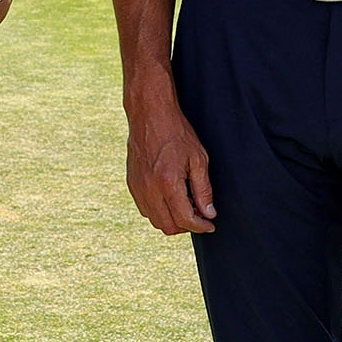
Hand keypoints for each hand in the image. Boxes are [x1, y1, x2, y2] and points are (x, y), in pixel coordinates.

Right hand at [125, 90, 215, 234]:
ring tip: (185, 205)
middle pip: (168, 226)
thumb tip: (208, 213)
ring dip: (172, 220)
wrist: (149, 114)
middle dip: (187, 226)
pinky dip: (159, 211)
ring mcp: (138, 187)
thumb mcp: (198, 158)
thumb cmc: (176, 133)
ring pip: (155, 221)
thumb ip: (203, 189)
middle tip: (199, 215)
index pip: (185, 219)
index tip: (210, 224)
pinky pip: (145, 209)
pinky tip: (170, 198)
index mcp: (168, 182)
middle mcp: (149, 189)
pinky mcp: (131, 183)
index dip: (201, 226)